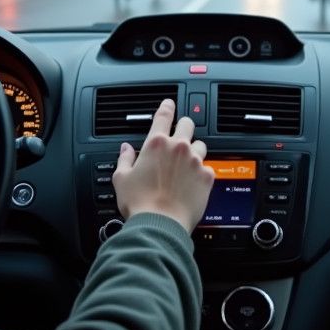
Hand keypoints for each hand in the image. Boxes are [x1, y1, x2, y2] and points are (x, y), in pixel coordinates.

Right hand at [112, 99, 215, 232]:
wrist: (161, 225)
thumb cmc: (140, 203)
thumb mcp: (121, 178)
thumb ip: (125, 159)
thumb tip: (125, 149)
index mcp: (156, 144)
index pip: (164, 115)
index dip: (167, 106)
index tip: (169, 103)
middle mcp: (179, 148)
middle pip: (188, 124)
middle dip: (184, 126)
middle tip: (178, 136)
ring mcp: (196, 161)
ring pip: (201, 145)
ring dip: (194, 150)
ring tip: (185, 164)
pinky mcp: (208, 177)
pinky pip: (208, 168)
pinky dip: (201, 173)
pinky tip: (192, 183)